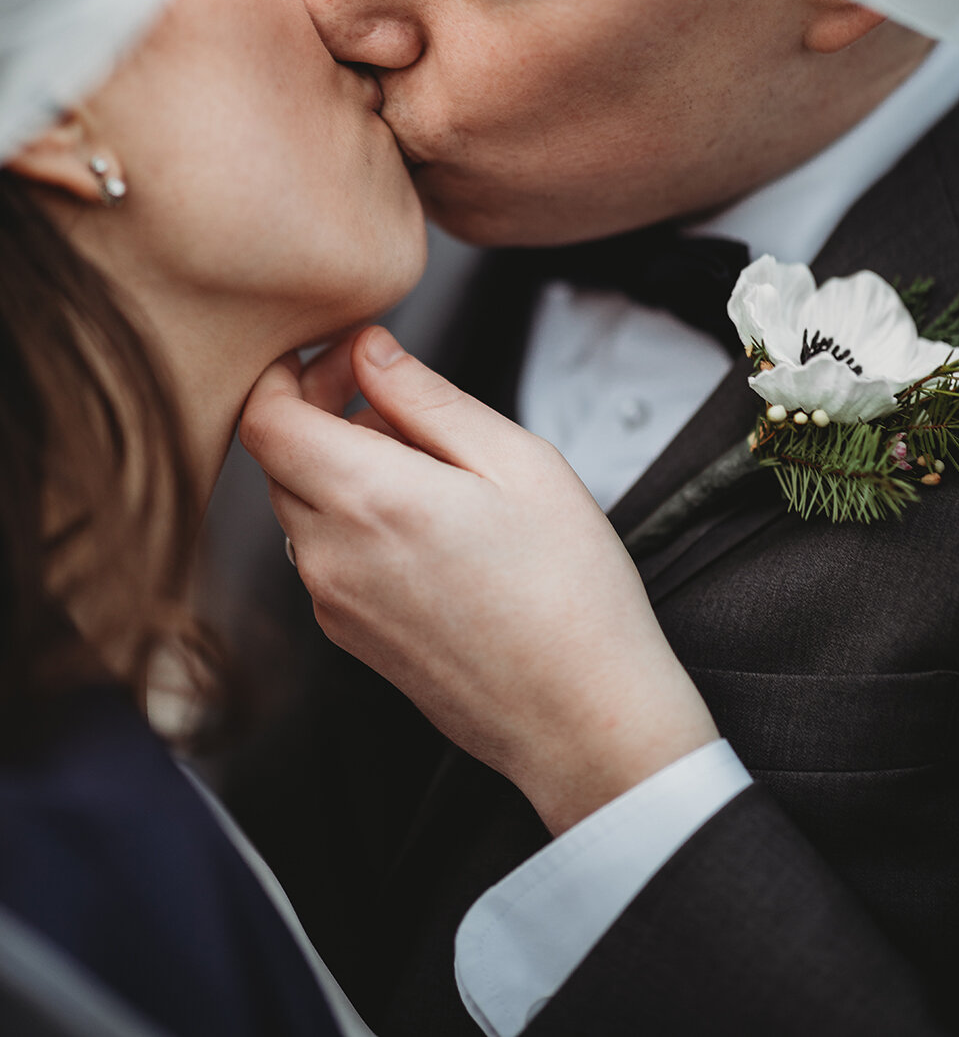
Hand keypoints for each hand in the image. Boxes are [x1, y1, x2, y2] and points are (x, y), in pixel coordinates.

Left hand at [240, 328, 718, 834]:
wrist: (582, 718)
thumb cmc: (568, 592)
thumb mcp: (516, 461)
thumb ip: (428, 397)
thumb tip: (371, 351)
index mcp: (369, 499)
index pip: (264, 418)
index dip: (288, 372)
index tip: (342, 357)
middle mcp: (331, 554)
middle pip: (279, 458)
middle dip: (319, 411)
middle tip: (393, 397)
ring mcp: (334, 602)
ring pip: (300, 506)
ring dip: (340, 466)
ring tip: (427, 464)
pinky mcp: (349, 637)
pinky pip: (324, 554)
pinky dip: (352, 518)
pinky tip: (425, 523)